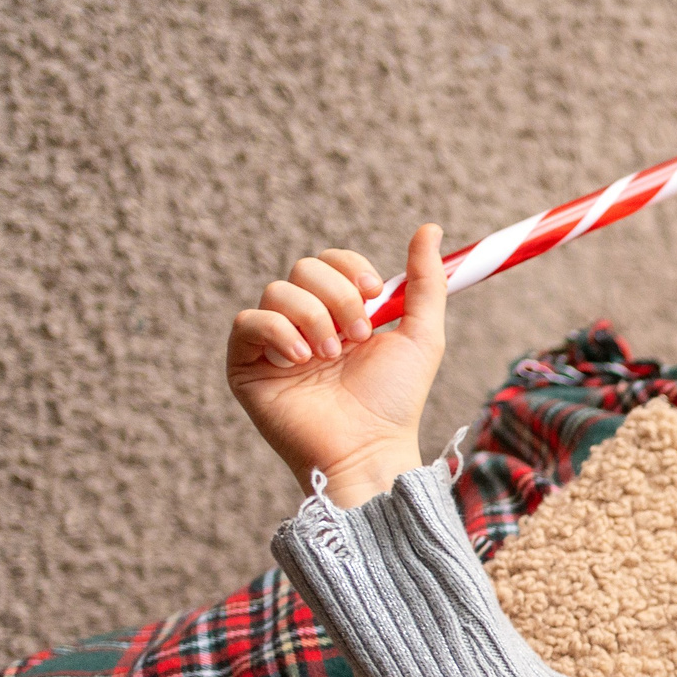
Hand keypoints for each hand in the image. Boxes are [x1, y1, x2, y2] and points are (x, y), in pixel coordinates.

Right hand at [229, 224, 448, 506]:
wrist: (369, 449)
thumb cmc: (395, 402)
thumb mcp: (421, 335)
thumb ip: (426, 282)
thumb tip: (431, 228)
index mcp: (340, 313)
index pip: (331, 261)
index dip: (350, 267)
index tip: (375, 293)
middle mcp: (304, 323)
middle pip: (304, 267)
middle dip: (338, 297)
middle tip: (357, 338)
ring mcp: (273, 343)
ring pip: (278, 291)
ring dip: (313, 319)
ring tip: (331, 357)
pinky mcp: (246, 365)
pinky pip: (248, 322)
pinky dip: (278, 334)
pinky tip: (300, 362)